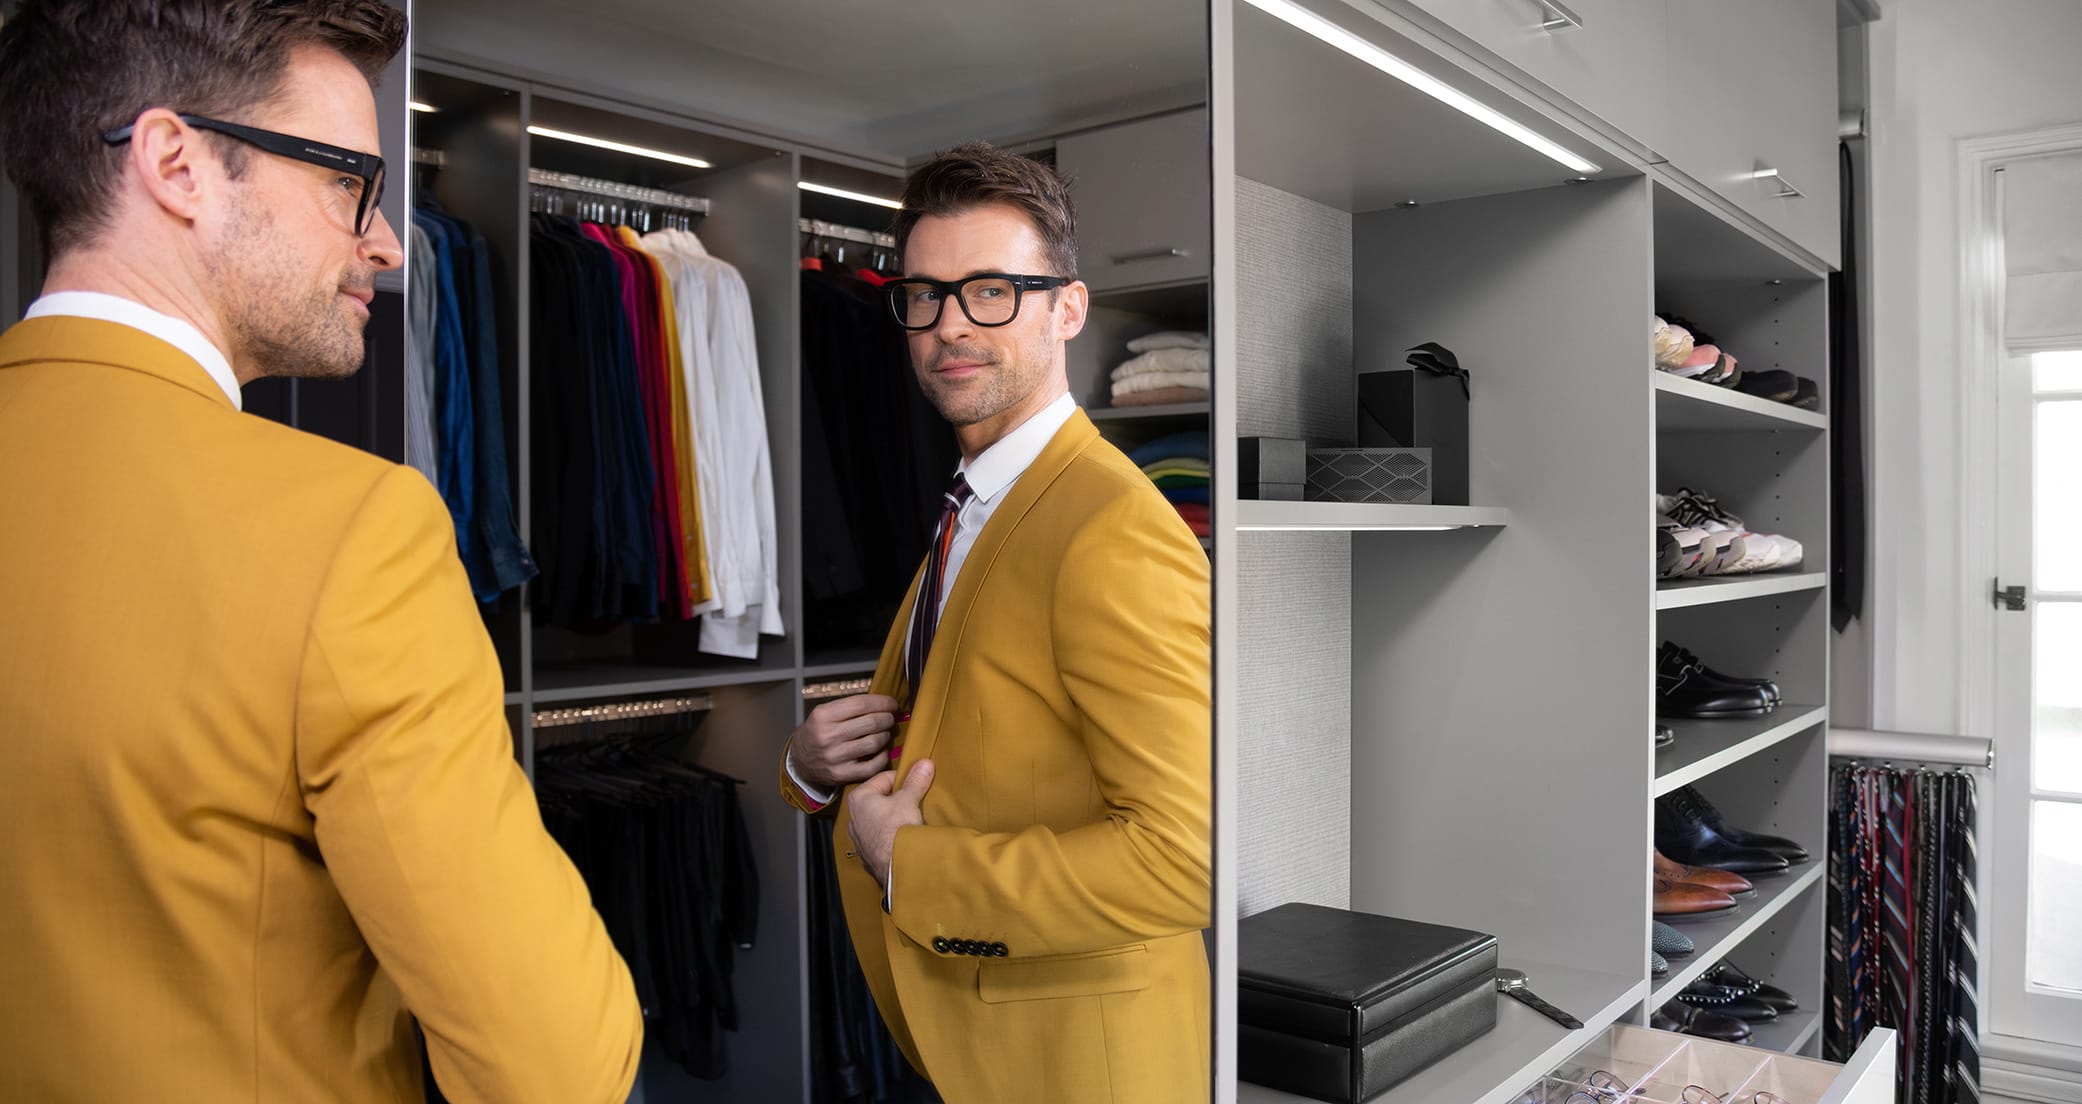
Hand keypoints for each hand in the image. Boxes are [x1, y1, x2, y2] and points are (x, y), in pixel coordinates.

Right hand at [786, 694, 899, 792]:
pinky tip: (881, 751)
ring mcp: (835, 757)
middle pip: (872, 723)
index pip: (861, 704)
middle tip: (890, 718)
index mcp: (823, 716)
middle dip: (887, 718)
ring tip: (884, 733)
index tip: (892, 704)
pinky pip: (873, 765)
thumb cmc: (817, 732)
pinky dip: (883, 756)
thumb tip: (885, 704)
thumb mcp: (825, 713)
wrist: (800, 761)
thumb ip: (851, 707)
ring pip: (875, 742)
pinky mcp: (842, 774)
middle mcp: (828, 736)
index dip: (883, 702)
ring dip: (886, 736)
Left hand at [846, 760, 934, 888]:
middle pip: (881, 800)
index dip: (903, 779)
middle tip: (915, 801)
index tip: (916, 783)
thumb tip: (924, 763)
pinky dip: (891, 836)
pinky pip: (880, 838)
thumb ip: (916, 781)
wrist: (895, 867)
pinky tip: (903, 838)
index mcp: (859, 798)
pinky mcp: (867, 855)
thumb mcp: (909, 800)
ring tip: (911, 820)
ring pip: (880, 820)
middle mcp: (853, 817)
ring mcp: (859, 838)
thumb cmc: (896, 829)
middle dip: (898, 799)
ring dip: (894, 818)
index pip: (884, 778)